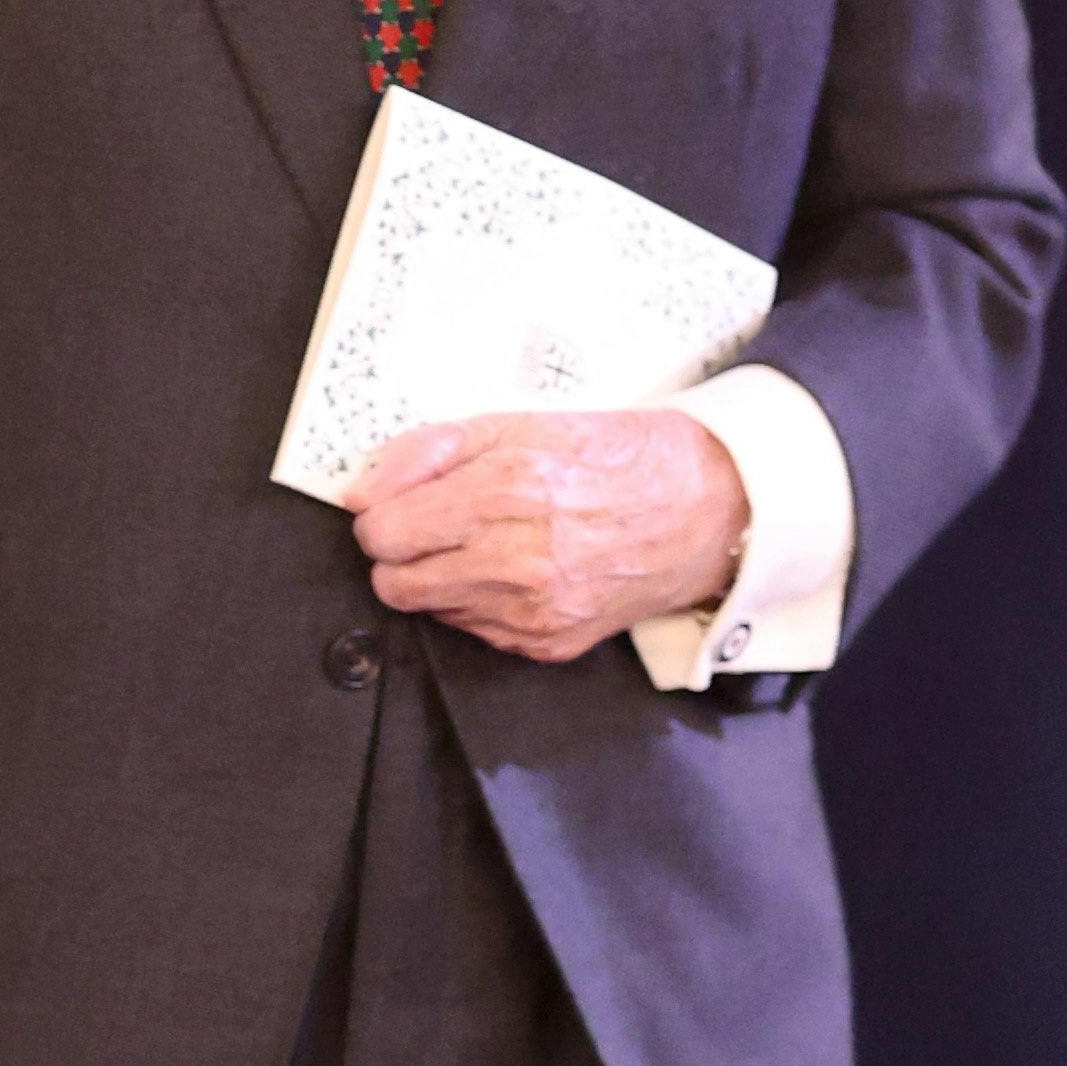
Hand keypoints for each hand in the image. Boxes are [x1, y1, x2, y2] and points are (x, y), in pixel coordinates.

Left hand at [348, 409, 746, 662]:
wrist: (704, 507)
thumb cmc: (615, 458)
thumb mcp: (519, 422)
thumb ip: (429, 452)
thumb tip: (361, 490)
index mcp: (504, 491)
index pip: (381, 532)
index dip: (384, 514)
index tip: (404, 503)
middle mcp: (516, 559)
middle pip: (393, 580)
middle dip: (403, 551)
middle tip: (439, 524)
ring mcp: (532, 610)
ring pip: (428, 609)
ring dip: (441, 578)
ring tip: (486, 542)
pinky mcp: (546, 643)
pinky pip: (473, 631)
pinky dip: (480, 602)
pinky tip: (516, 570)